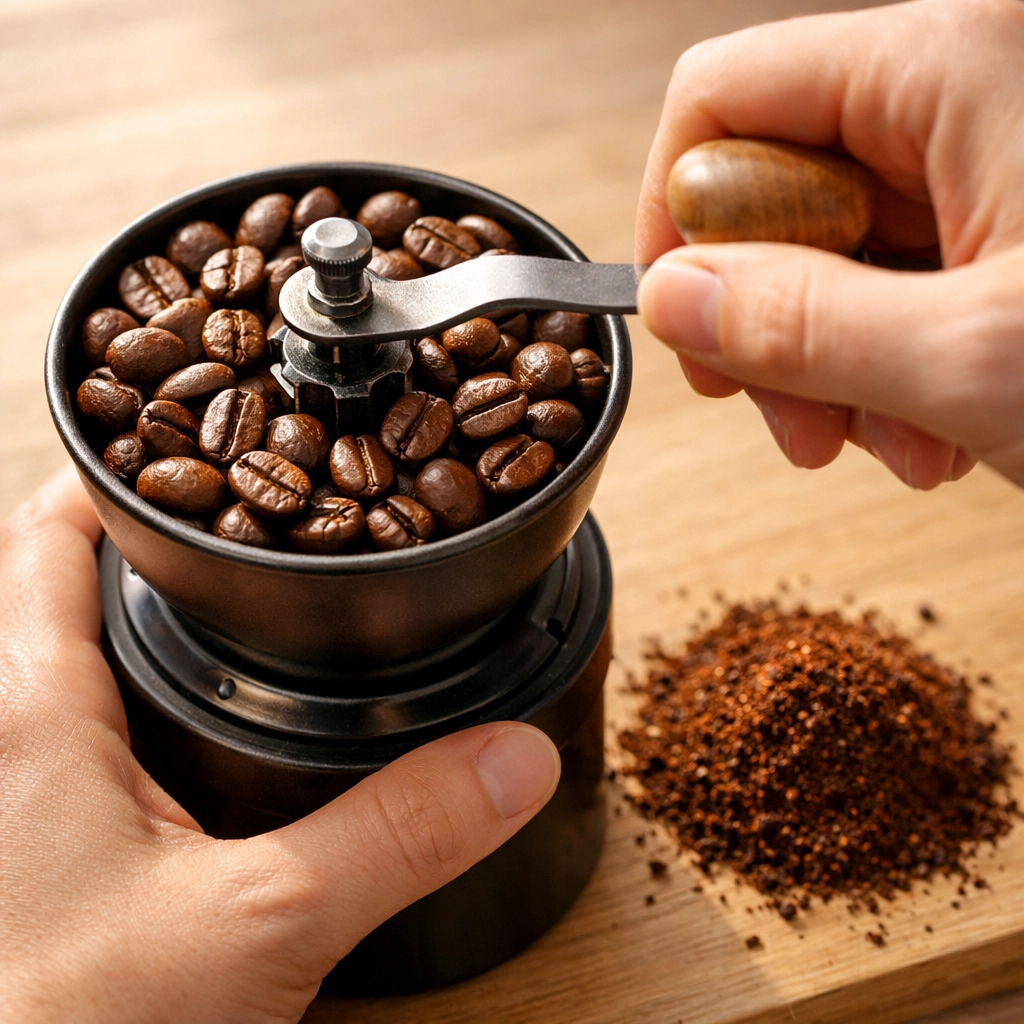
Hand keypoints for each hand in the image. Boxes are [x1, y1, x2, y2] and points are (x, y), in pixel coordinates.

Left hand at [0, 466, 559, 1023]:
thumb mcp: (260, 925)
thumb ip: (397, 832)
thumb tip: (513, 759)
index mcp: (31, 717)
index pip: (46, 540)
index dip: (107, 468)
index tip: (176, 418)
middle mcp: (8, 744)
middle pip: (52, 590)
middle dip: (141, 538)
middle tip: (232, 503)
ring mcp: (19, 806)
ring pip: (62, 667)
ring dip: (129, 619)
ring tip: (224, 594)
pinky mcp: (36, 860)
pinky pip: (75, 743)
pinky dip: (131, 705)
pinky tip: (193, 732)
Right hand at [635, 0, 1023, 489]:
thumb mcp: (972, 359)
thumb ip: (797, 325)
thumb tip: (674, 299)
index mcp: (956, 62)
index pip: (725, 98)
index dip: (676, 212)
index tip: (680, 320)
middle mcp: (969, 88)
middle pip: (774, 186)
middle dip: (764, 320)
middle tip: (791, 421)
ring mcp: (992, 156)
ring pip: (830, 250)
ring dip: (831, 364)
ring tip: (890, 445)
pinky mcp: (1011, 220)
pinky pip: (895, 281)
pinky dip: (889, 366)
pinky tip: (935, 429)